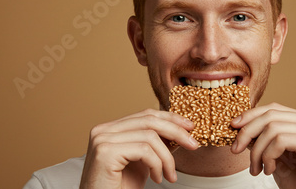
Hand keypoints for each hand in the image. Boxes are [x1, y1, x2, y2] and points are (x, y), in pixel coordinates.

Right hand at [79, 109, 199, 188]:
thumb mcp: (143, 161)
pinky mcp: (105, 152)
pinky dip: (157, 164)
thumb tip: (181, 131)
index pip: (145, 114)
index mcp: (110, 129)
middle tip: (193, 145)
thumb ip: (155, 144)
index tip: (190, 127)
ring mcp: (102, 139)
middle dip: (176, 131)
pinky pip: (144, 150)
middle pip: (149, 120)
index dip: (170, 118)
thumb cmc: (120, 188)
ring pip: (150, 136)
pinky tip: (157, 178)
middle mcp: (103, 130)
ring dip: (167, 157)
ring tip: (170, 175)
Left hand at [230, 103, 295, 188]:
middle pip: (271, 114)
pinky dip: (268, 156)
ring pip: (273, 128)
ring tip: (256, 169)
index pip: (274, 109)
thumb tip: (241, 127)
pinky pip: (281, 140)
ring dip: (257, 150)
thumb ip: (265, 140)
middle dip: (247, 131)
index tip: (233, 127)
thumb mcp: (277, 157)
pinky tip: (269, 170)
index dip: (250, 115)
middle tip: (236, 149)